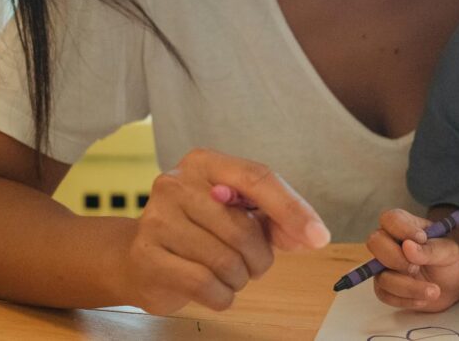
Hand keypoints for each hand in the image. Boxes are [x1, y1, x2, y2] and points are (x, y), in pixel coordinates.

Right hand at [118, 148, 329, 314]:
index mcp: (205, 163)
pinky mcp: (147, 256)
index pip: (258, 178)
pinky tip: (215, 289)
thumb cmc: (201, 231)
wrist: (140, 258)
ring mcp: (156, 218)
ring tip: (230, 273)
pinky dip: (222, 295)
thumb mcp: (241, 214)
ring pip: (226, 260)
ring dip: (241, 277)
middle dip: (260, 257)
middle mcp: (176, 182)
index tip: (319, 236)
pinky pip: (205, 285)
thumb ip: (279, 219)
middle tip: (254, 265)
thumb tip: (314, 235)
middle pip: (243, 227)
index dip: (292, 209)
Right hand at [368, 208, 458, 311]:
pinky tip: (423, 300)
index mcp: (405, 225)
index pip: (390, 219)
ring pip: (381, 275)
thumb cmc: (450, 260)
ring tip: (434, 291)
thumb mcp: (449, 251)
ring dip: (407, 286)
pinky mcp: (385, 288)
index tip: (421, 238)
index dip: (401, 228)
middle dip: (395, 258)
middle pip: (375, 242)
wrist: (454, 286)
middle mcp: (390, 243)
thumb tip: (407, 246)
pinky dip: (405, 300)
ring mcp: (385, 266)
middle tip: (417, 268)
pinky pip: (385, 295)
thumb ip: (430, 249)